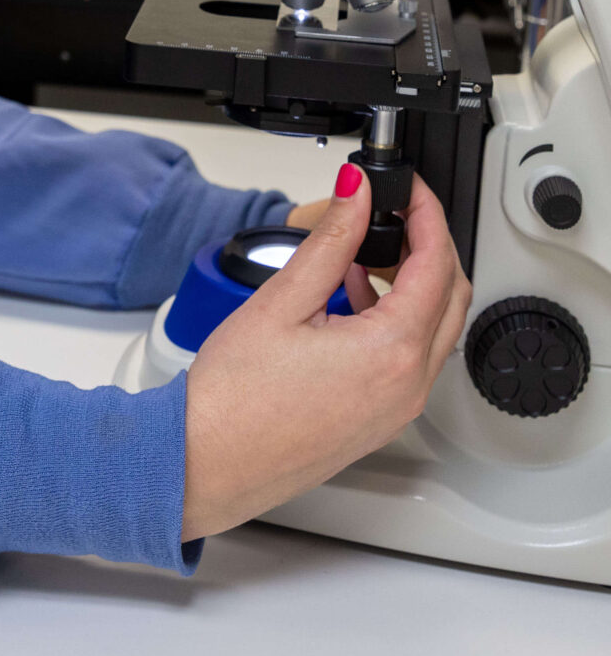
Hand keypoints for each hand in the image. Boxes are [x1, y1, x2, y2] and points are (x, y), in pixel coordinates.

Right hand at [182, 170, 469, 539]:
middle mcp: (407, 388)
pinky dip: (400, 320)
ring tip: (370, 250)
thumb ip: (330, 241)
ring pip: (435, 330)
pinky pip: (411, 360)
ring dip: (417, 284)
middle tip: (397, 212)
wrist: (205, 465)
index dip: (426, 214)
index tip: (408, 190)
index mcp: (392, 353)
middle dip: (431, 246)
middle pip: (451, 297)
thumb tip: (356, 196)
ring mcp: (396, 410)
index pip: (436, 264)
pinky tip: (356, 298)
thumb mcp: (282, 301)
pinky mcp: (378, 422)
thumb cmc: (232, 401)